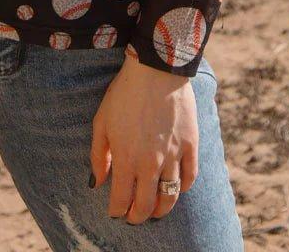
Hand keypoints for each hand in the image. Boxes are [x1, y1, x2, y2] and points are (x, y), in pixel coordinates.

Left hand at [90, 56, 198, 222]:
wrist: (155, 70)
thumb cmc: (123, 94)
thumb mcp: (101, 122)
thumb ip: (98, 155)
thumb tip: (97, 183)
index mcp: (126, 159)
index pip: (121, 200)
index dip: (117, 211)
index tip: (115, 213)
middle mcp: (150, 163)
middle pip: (146, 205)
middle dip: (138, 216)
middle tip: (134, 217)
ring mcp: (173, 156)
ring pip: (169, 197)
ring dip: (161, 209)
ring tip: (155, 211)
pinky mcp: (190, 146)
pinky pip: (189, 177)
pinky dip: (182, 187)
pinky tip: (175, 187)